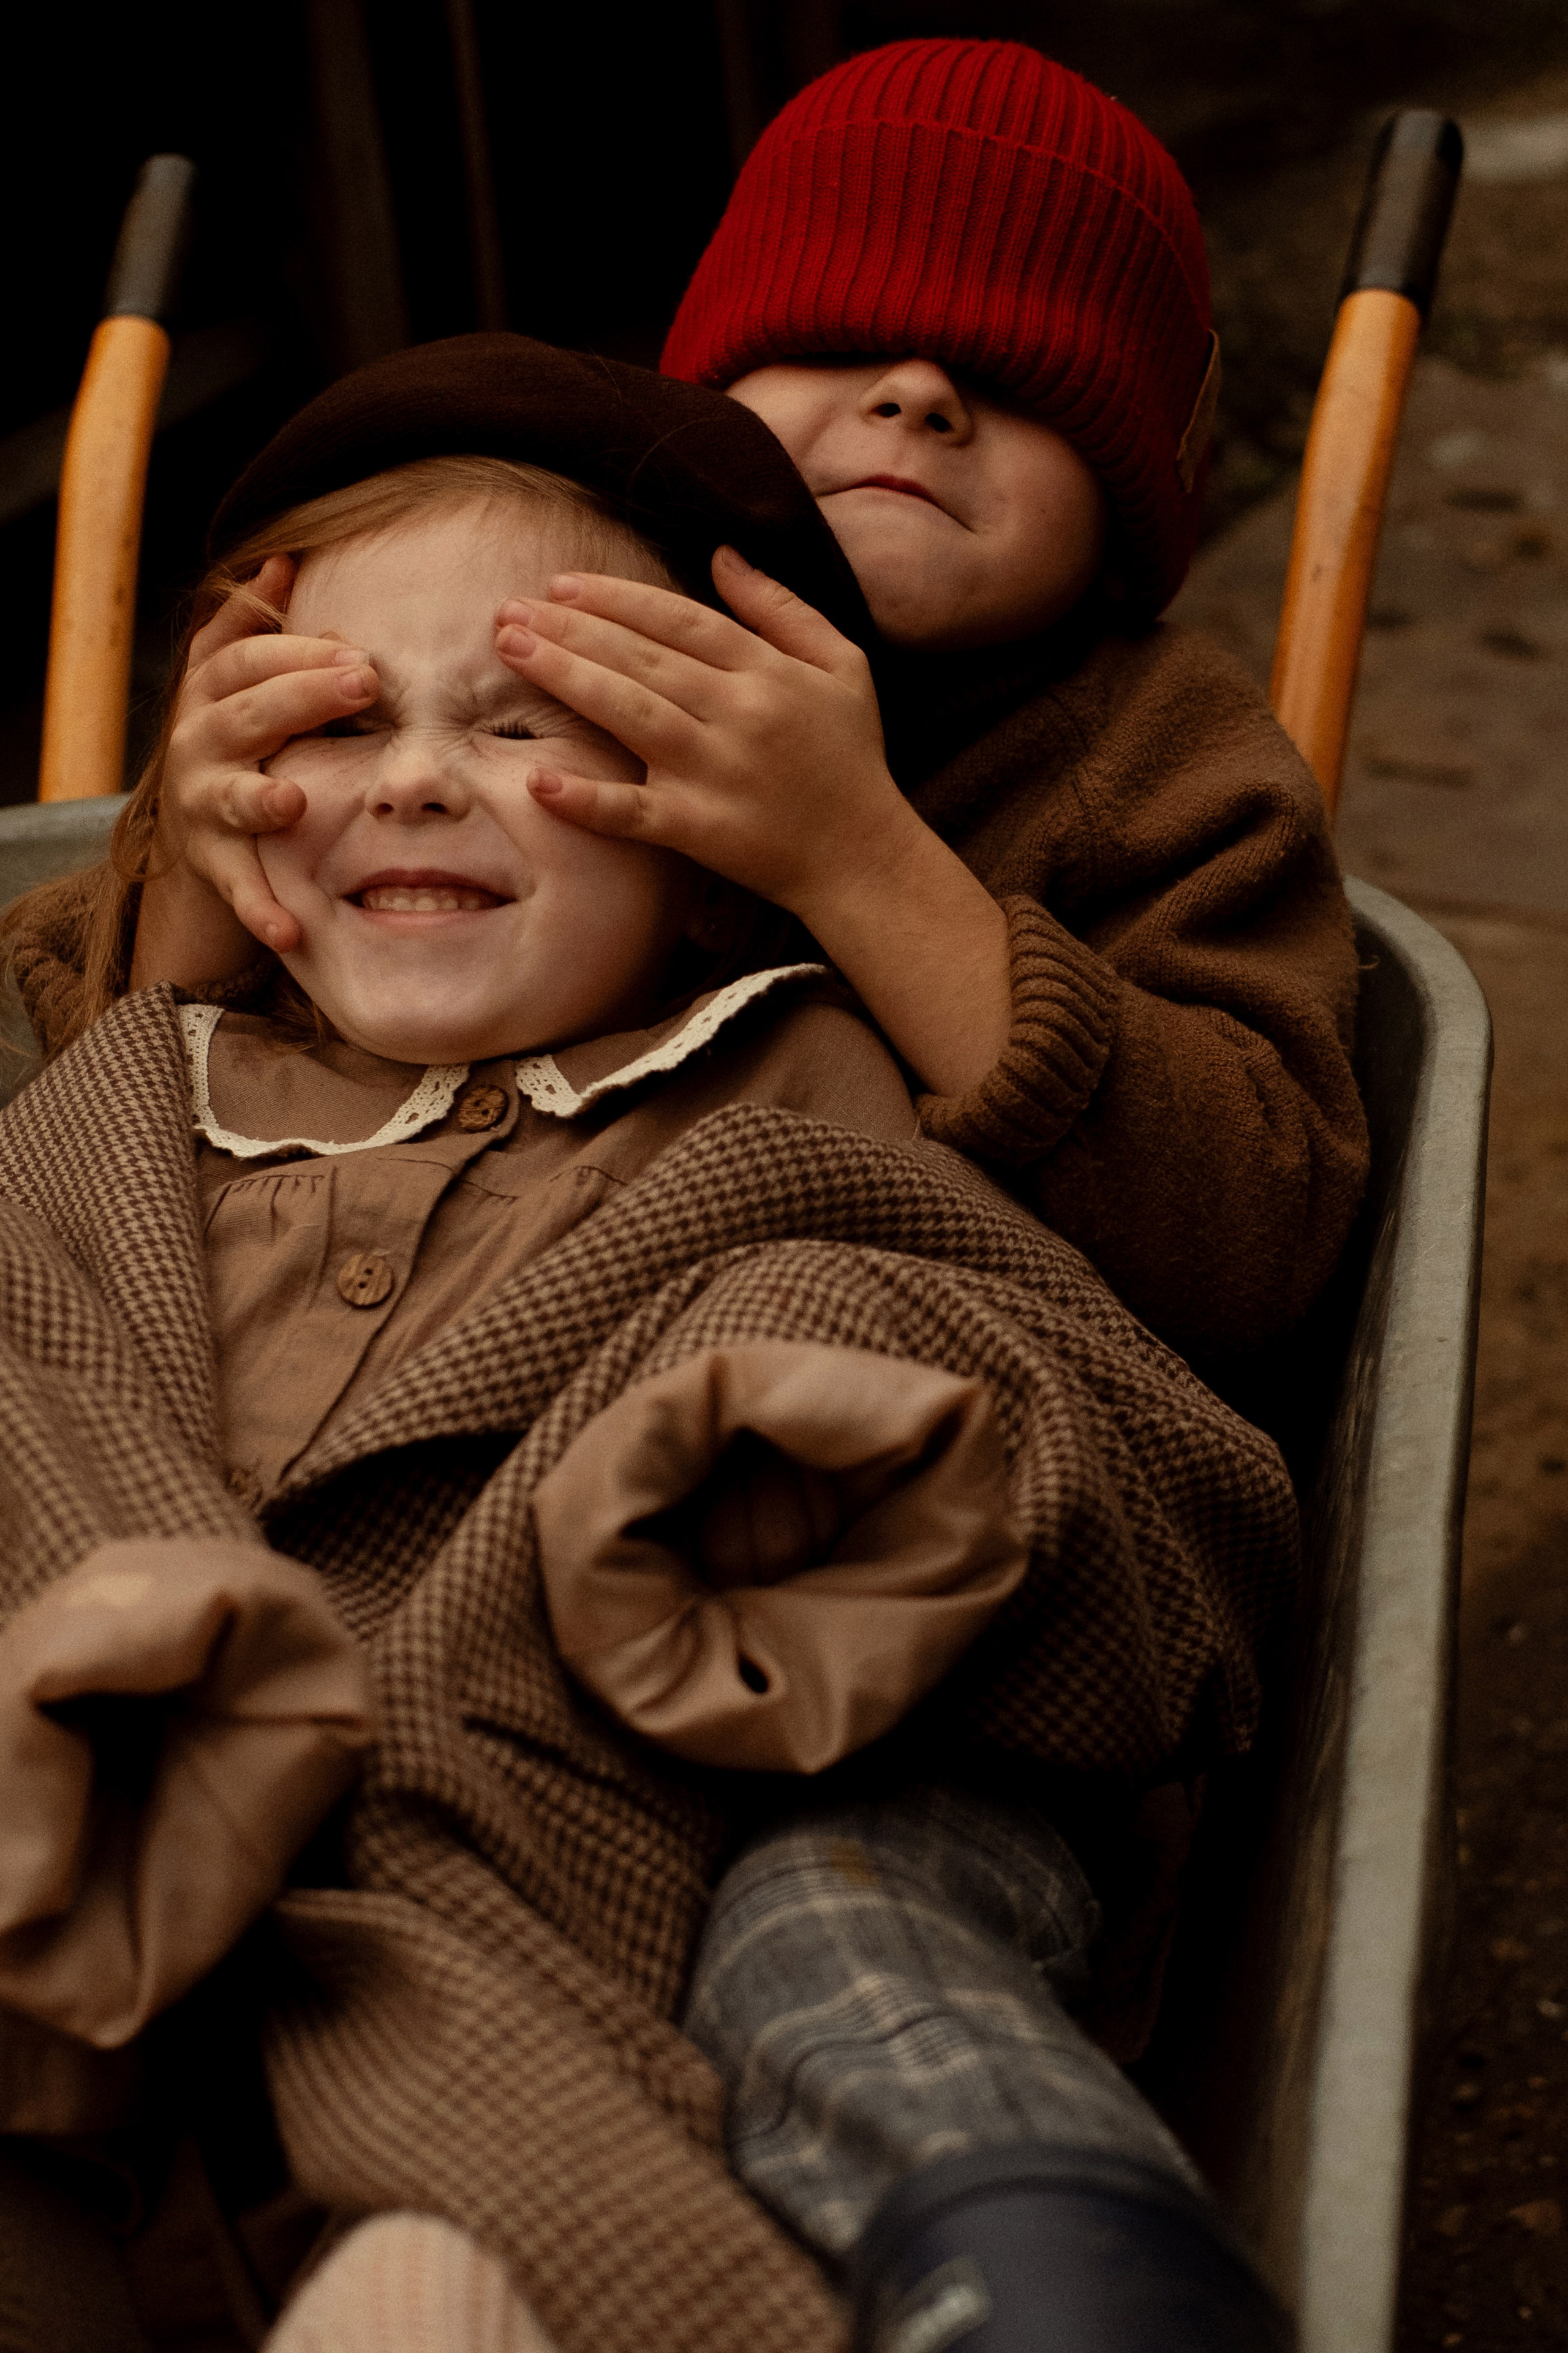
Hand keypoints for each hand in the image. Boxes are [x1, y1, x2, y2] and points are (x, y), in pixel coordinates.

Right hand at [130, 557, 378, 987]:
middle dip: (301, 696)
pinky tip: (290, 931)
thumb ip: (254, 623)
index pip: (248, 659)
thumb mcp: (239, 680)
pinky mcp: (217, 867)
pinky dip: (263, 909)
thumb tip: (283, 560)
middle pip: (246, 712)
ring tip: (292, 801)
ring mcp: (204, 808)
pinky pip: (239, 888)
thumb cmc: (242, 739)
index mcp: (212, 691)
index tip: (360, 650)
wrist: (197, 831)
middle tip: (361, 683)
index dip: (300, 649)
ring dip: (260, 799)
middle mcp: (200, 744)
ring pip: (230, 798)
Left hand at [495, 545, 916, 923]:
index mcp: (768, 672)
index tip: (562, 584)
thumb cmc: (849, 757)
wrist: (864, 857)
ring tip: (511, 651)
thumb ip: (782, 608)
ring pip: (629, 715)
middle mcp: (737, 714)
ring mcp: (715, 773)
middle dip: (570, 629)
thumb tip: (722, 555)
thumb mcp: (841, 665)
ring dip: (565, 680)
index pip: (679, 620)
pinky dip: (587, 802)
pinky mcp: (700, 831)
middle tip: (508, 610)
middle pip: (642, 659)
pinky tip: (538, 781)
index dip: (616, 598)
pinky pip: (634, 814)